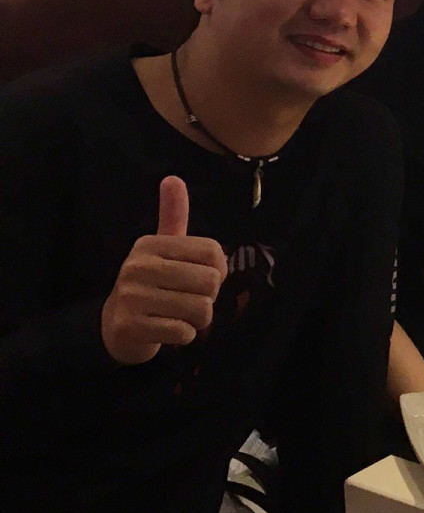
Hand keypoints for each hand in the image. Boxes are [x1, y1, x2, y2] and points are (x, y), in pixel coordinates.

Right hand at [101, 177, 227, 365]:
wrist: (115, 328)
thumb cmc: (151, 285)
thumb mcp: (162, 249)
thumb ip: (173, 216)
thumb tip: (172, 177)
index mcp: (151, 244)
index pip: (213, 252)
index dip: (218, 270)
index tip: (198, 277)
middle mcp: (137, 266)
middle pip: (211, 281)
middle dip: (208, 297)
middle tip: (187, 299)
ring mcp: (132, 296)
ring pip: (201, 309)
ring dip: (198, 319)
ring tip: (178, 315)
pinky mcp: (131, 326)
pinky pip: (184, 332)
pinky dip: (184, 335)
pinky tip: (167, 329)